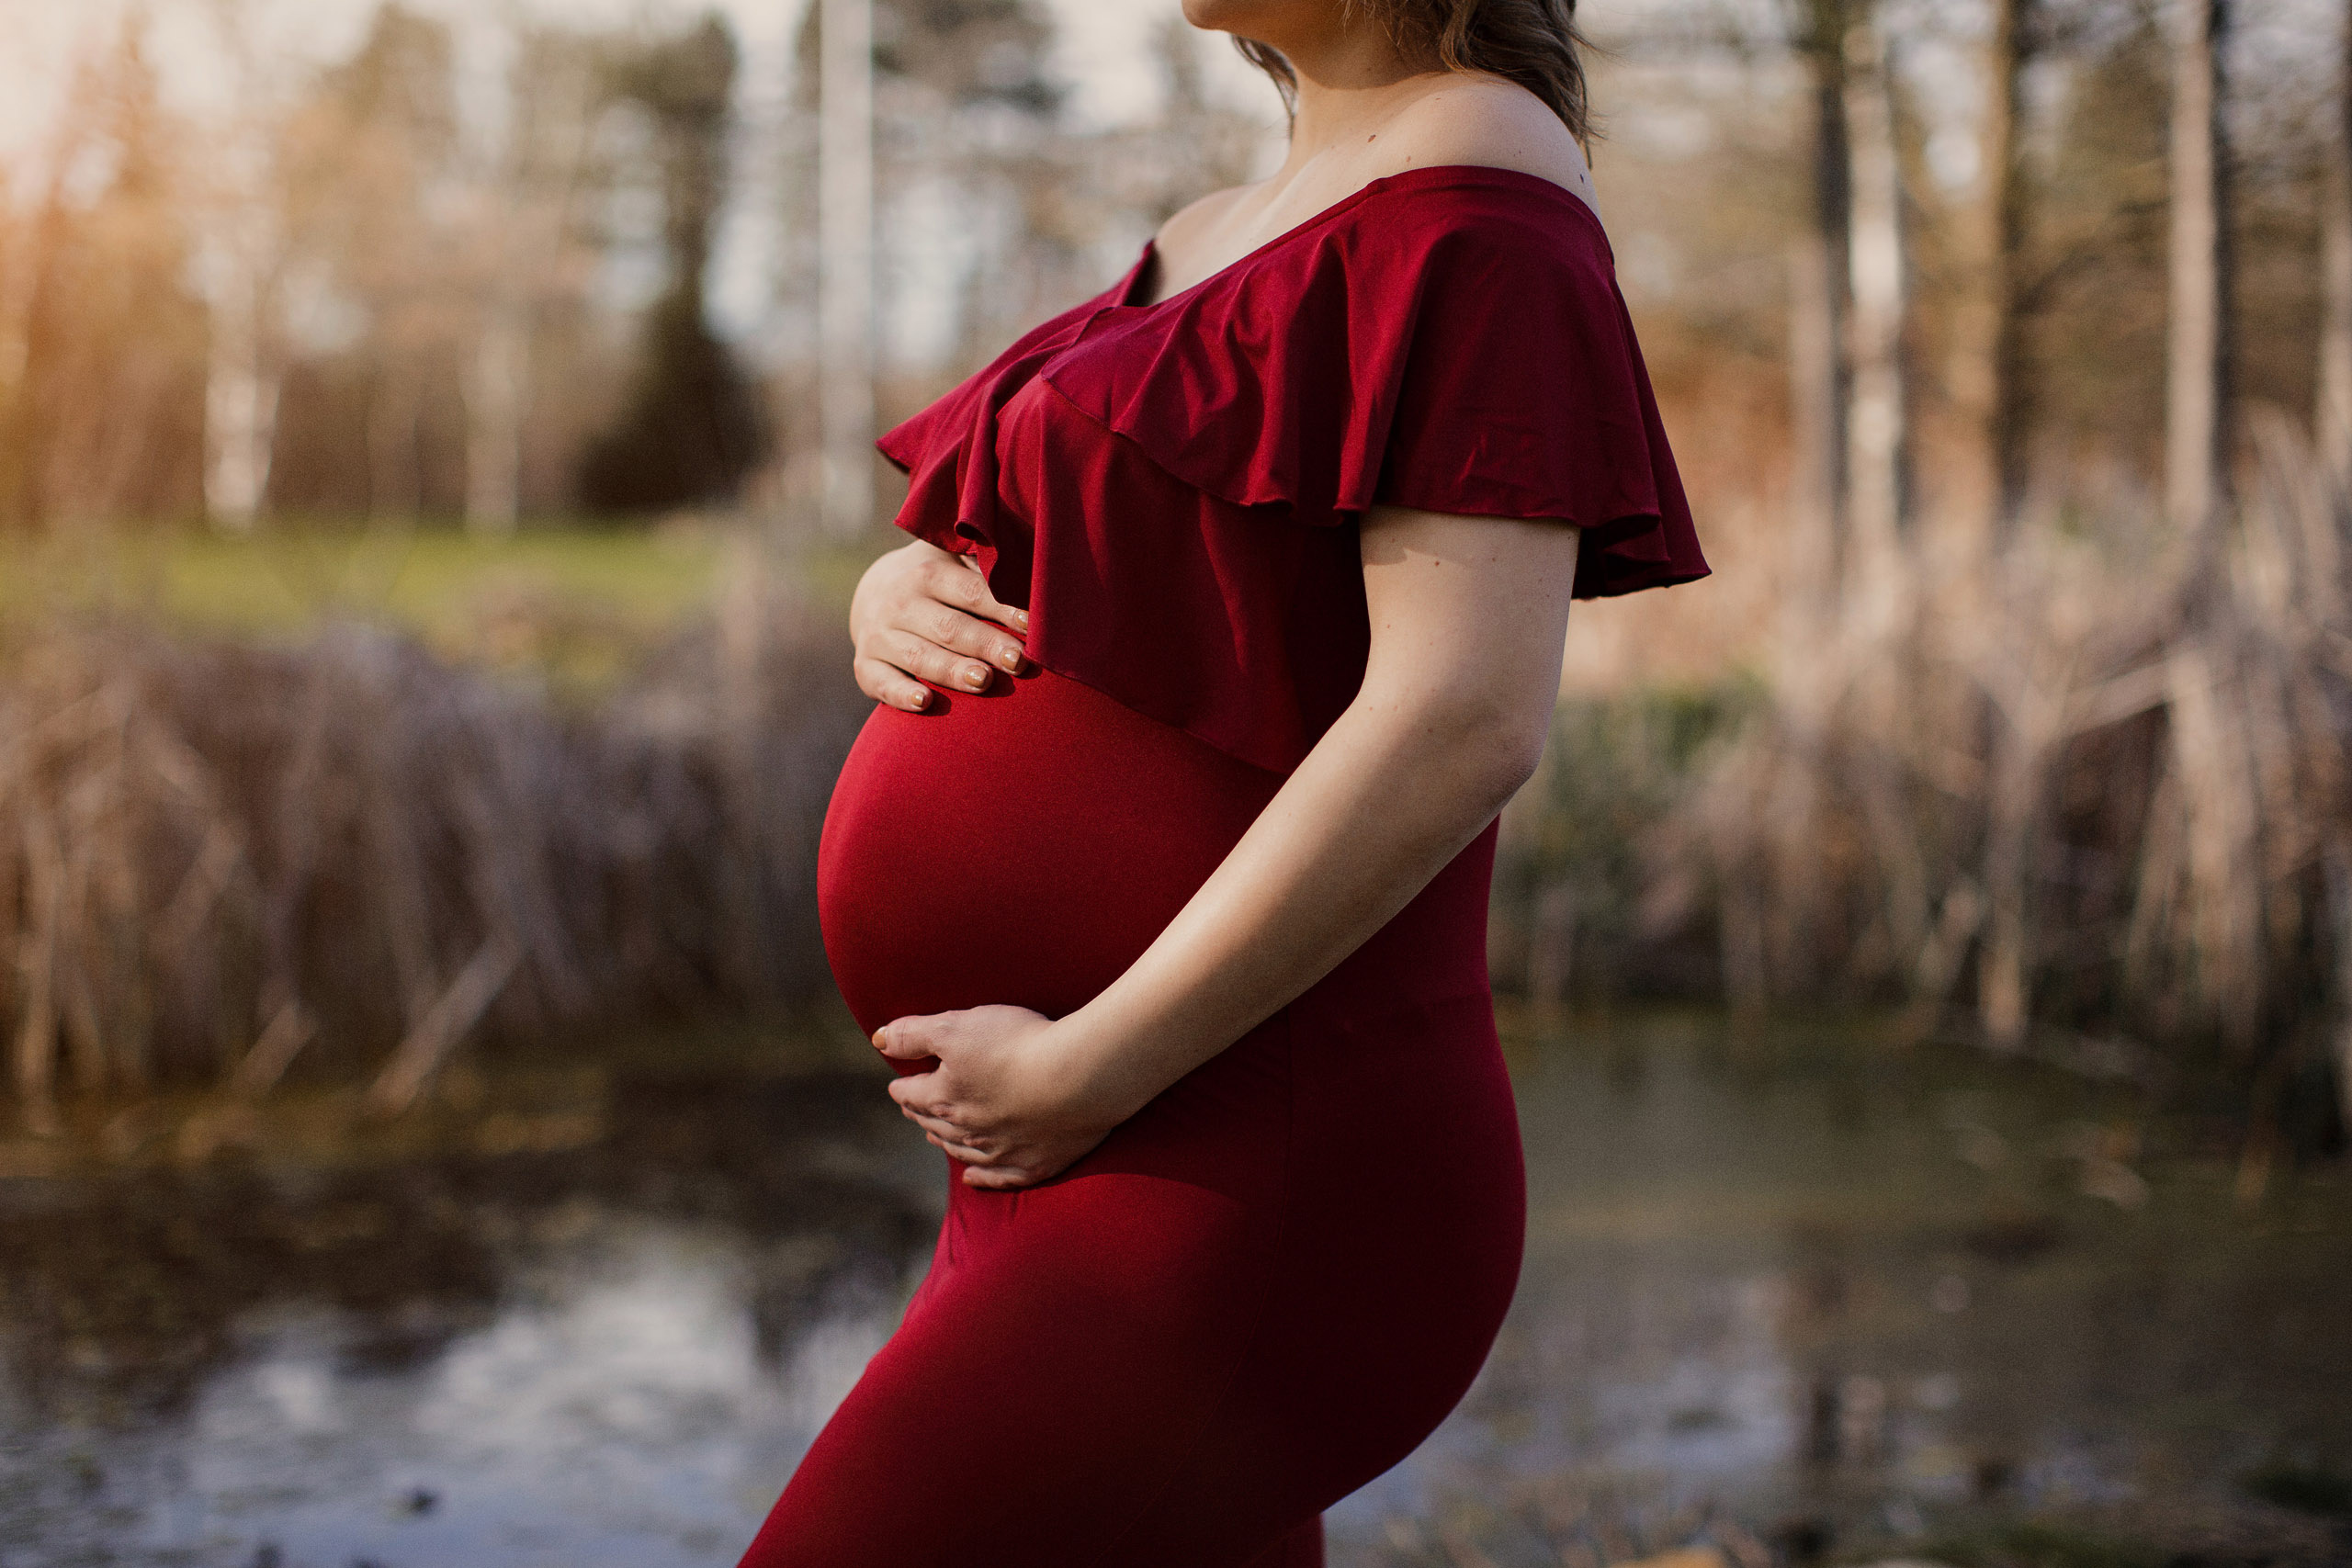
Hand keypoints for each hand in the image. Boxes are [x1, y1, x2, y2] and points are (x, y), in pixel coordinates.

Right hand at [849, 540, 1028, 710]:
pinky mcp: (866, 665)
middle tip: (1018, 661)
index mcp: (929, 573)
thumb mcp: (955, 562)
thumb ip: (986, 567)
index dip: (1002, 608)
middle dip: (986, 645)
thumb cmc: (938, 581)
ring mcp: (879, 635)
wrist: (874, 593)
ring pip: (920, 657)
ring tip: (983, 682)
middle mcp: (900, 602)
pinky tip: (924, 702)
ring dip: (952, 671)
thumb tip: (1036, 573)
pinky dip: (901, 694)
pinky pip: (882, 682)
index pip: (970, 592)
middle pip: (949, 627)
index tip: (1032, 625)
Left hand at [876, 1005, 1121, 1188]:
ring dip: (945, 1141)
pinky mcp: (1035, 1164)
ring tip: (934, 1135)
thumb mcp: (958, 1026)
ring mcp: (1000, 1152)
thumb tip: (879, 1039)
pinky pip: (999, 1178)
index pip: (911, 1095)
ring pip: (962, 1150)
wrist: (1079, 1077)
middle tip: (913, 1107)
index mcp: (944, 1097)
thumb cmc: (1018, 1044)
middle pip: (934, 1123)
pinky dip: (982, 1178)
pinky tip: (972, 1178)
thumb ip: (914, 1033)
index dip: (902, 1087)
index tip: (897, 1084)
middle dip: (921, 1113)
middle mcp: (966, 1130)